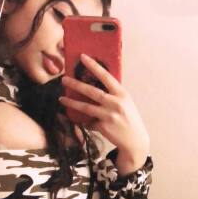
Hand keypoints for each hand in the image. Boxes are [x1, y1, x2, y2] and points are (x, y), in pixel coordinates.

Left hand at [59, 54, 149, 172]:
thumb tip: (93, 84)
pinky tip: (83, 121)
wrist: (136, 141)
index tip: (83, 57)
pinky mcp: (103, 127)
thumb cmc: (129, 119)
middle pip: (92, 91)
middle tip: (64, 79)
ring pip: (86, 107)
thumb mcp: (125, 103)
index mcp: (122, 94)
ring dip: (72, 102)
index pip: (106, 76)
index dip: (94, 66)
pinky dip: (85, 121)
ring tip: (61, 99)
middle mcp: (116, 103)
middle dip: (76, 84)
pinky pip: (89, 121)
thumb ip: (112, 94)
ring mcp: (109, 116)